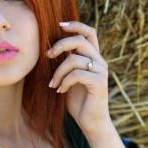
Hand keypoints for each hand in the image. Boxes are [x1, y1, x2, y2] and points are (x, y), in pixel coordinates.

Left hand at [46, 20, 110, 138]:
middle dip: (60, 45)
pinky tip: (60, 90)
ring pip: (74, 59)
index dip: (76, 25)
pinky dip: (64, 81)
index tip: (60, 25)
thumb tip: (48, 48)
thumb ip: (65, 63)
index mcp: (93, 57)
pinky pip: (77, 74)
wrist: (91, 122)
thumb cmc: (78, 100)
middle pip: (80, 41)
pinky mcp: (99, 83)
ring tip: (53, 84)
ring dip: (58, 71)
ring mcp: (101, 72)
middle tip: (47, 56)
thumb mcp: (68, 77)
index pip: (89, 32)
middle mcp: (99, 61)